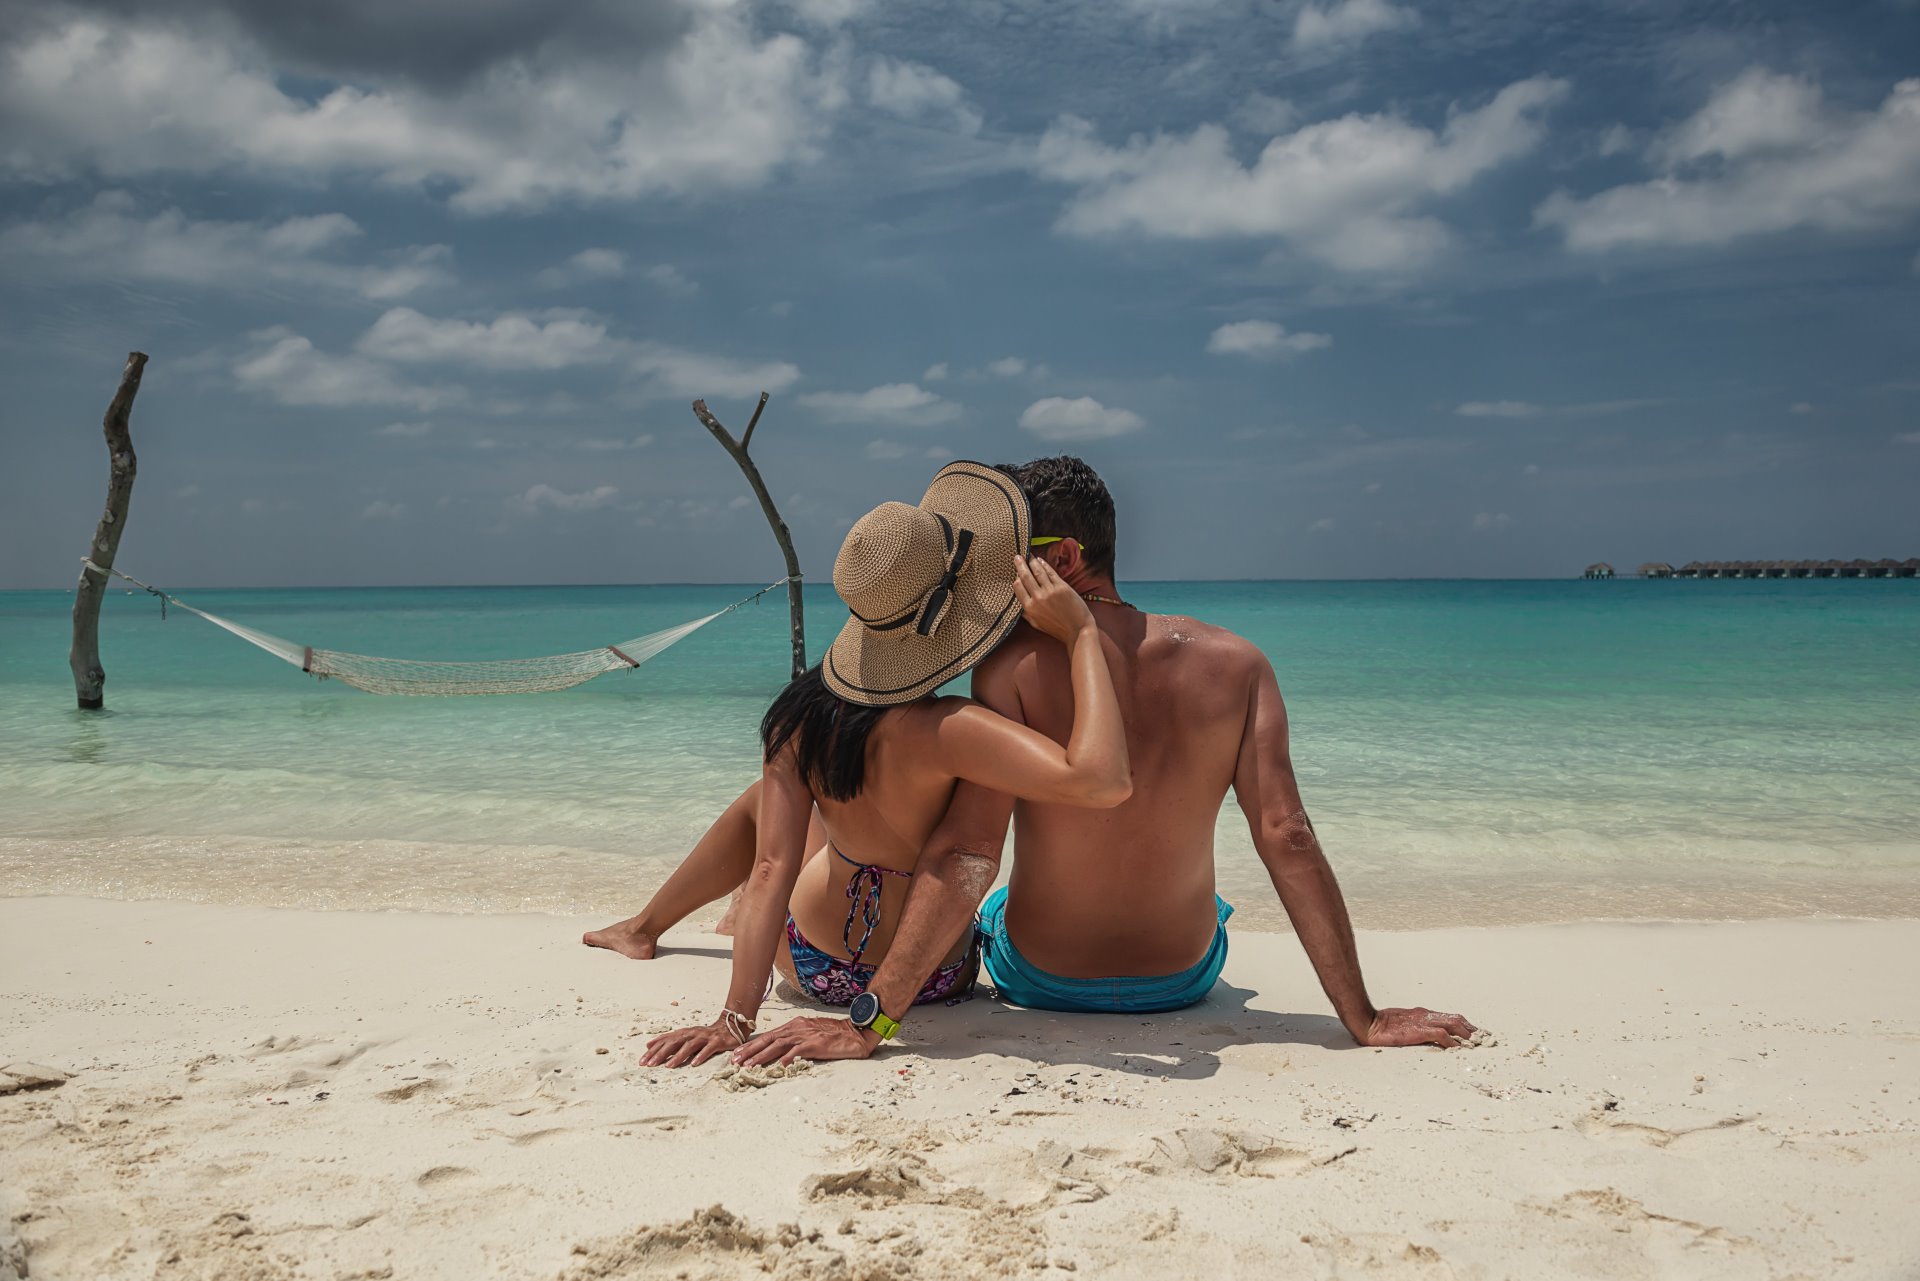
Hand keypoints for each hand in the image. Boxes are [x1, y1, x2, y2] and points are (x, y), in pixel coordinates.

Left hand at [640, 1018, 745, 1067]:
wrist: (730, 1027)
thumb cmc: (705, 1036)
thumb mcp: (685, 1037)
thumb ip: (668, 1041)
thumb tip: (648, 1045)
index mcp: (684, 1033)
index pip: (665, 1040)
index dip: (653, 1049)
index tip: (642, 1060)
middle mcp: (692, 1033)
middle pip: (674, 1042)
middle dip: (661, 1053)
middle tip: (650, 1064)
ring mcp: (705, 1037)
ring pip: (689, 1045)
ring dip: (678, 1056)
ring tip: (669, 1066)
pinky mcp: (717, 1042)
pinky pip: (708, 1049)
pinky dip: (700, 1056)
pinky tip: (694, 1064)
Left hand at [729, 1015, 879, 1066]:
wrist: (855, 1031)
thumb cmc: (835, 1035)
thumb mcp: (811, 1034)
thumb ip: (796, 1041)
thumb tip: (782, 1054)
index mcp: (795, 1025)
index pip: (769, 1036)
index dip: (752, 1045)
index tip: (738, 1054)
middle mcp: (796, 1028)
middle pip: (768, 1039)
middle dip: (749, 1050)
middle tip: (734, 1061)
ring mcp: (805, 1035)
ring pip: (778, 1045)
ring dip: (761, 1056)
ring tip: (748, 1066)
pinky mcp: (815, 1044)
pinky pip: (798, 1051)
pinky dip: (787, 1058)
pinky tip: (778, 1066)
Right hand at [1013, 555, 1092, 643]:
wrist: (1077, 630)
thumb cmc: (1057, 629)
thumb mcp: (1036, 624)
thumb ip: (1026, 614)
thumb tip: (1018, 604)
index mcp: (1030, 608)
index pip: (1018, 587)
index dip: (1016, 578)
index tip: (1016, 571)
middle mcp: (1038, 598)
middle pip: (1025, 577)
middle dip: (1020, 565)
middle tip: (1017, 556)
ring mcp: (1050, 591)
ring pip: (1037, 572)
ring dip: (1032, 561)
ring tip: (1029, 555)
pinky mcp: (1062, 587)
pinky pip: (1050, 572)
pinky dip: (1044, 565)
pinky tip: (1040, 560)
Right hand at [1358, 1007, 1477, 1047]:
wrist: (1369, 1023)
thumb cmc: (1382, 1024)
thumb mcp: (1403, 1024)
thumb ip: (1416, 1027)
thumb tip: (1427, 1036)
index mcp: (1422, 1014)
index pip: (1449, 1017)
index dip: (1464, 1025)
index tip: (1473, 1033)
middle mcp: (1426, 1016)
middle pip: (1456, 1019)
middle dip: (1470, 1030)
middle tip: (1482, 1040)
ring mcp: (1423, 1022)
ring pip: (1453, 1025)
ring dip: (1465, 1035)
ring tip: (1475, 1044)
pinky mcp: (1419, 1031)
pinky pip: (1441, 1035)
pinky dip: (1452, 1042)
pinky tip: (1458, 1048)